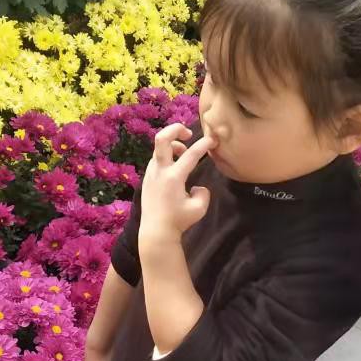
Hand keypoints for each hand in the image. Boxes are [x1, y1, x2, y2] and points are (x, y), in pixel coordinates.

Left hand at [139, 124, 211, 244]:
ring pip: (159, 148)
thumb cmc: (178, 221)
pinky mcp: (147, 178)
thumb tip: (196, 186)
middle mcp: (160, 171)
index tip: (213, 140)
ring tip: (183, 153)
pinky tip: (174, 165)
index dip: (204, 144)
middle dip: (175, 129)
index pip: (191, 154)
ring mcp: (151, 173)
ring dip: (172, 145)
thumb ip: (203, 193)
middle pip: (162, 138)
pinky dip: (167, 156)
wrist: (155, 232)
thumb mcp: (199, 209)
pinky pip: (157, 159)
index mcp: (174, 177)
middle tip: (188, 133)